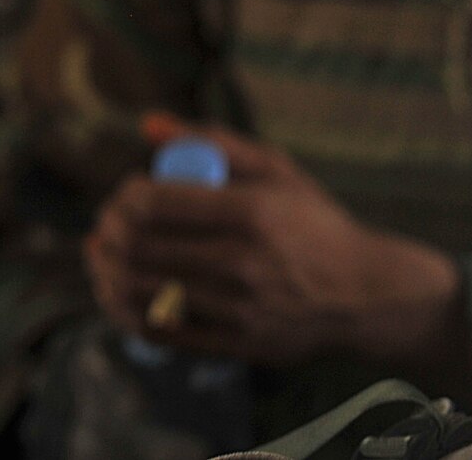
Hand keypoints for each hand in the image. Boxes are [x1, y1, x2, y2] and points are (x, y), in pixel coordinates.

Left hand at [84, 117, 467, 376]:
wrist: (370, 296)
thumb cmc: (315, 224)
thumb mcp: (276, 170)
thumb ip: (212, 142)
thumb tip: (147, 125)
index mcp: (252, 212)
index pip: (154, 203)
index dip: (122, 198)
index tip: (123, 197)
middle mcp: (245, 262)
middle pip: (140, 247)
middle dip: (108, 233)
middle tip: (105, 227)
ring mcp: (242, 309)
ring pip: (142, 292)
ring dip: (106, 273)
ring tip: (101, 258)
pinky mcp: (239, 345)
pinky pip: (162, 332)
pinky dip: (124, 312)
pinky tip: (116, 294)